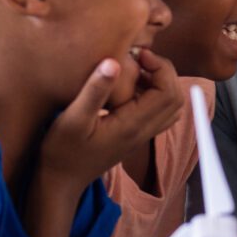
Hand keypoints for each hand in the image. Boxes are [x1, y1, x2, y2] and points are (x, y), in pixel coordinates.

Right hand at [37, 50, 184, 201]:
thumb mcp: (73, 119)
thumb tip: (114, 62)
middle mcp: (143, 131)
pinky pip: (157, 112)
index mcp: (133, 125)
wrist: (60, 181)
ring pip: (169, 106)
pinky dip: (152, 94)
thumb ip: (94, 91)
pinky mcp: (134, 135)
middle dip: (164, 72)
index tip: (139, 54)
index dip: (161, 67)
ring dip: (160, 83)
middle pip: (175, 98)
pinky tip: (129, 86)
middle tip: (140, 58)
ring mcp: (141, 135)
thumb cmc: (62, 152)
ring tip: (136, 69)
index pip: (168, 92)